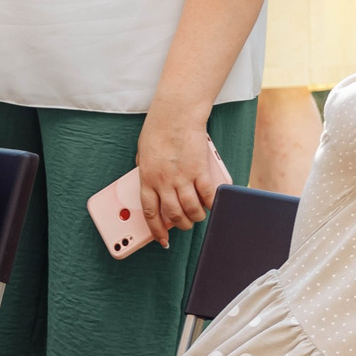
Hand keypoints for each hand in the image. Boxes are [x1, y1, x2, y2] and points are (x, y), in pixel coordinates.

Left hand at [135, 110, 217, 241]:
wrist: (176, 114)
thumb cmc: (158, 131)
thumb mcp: (143, 155)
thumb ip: (147, 173)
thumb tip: (153, 190)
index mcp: (146, 179)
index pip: (150, 213)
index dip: (156, 230)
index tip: (162, 240)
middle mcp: (164, 182)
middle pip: (174, 215)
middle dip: (181, 225)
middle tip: (185, 224)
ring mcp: (183, 177)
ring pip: (192, 209)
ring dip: (196, 217)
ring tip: (198, 215)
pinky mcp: (200, 170)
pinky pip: (209, 195)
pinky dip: (212, 204)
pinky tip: (212, 205)